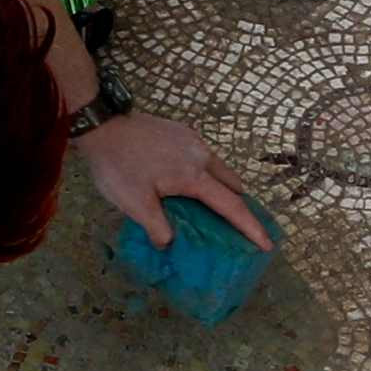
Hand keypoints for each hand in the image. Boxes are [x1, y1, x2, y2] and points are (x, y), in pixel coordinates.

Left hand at [77, 109, 267, 254]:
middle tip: (240, 229)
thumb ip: (157, 227)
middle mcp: (201, 156)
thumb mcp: (134, 203)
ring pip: (220, 169)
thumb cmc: (118, 165)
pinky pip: (206, 158)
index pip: (231, 206)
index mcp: (194, 176)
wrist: (103, 125)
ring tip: (215, 209)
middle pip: (233, 185)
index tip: (267, 244)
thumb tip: (169, 244)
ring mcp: (193, 141)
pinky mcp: (182, 133)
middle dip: (241, 207)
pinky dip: (209, 175)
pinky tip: (191, 185)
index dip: (250, 227)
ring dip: (224, 189)